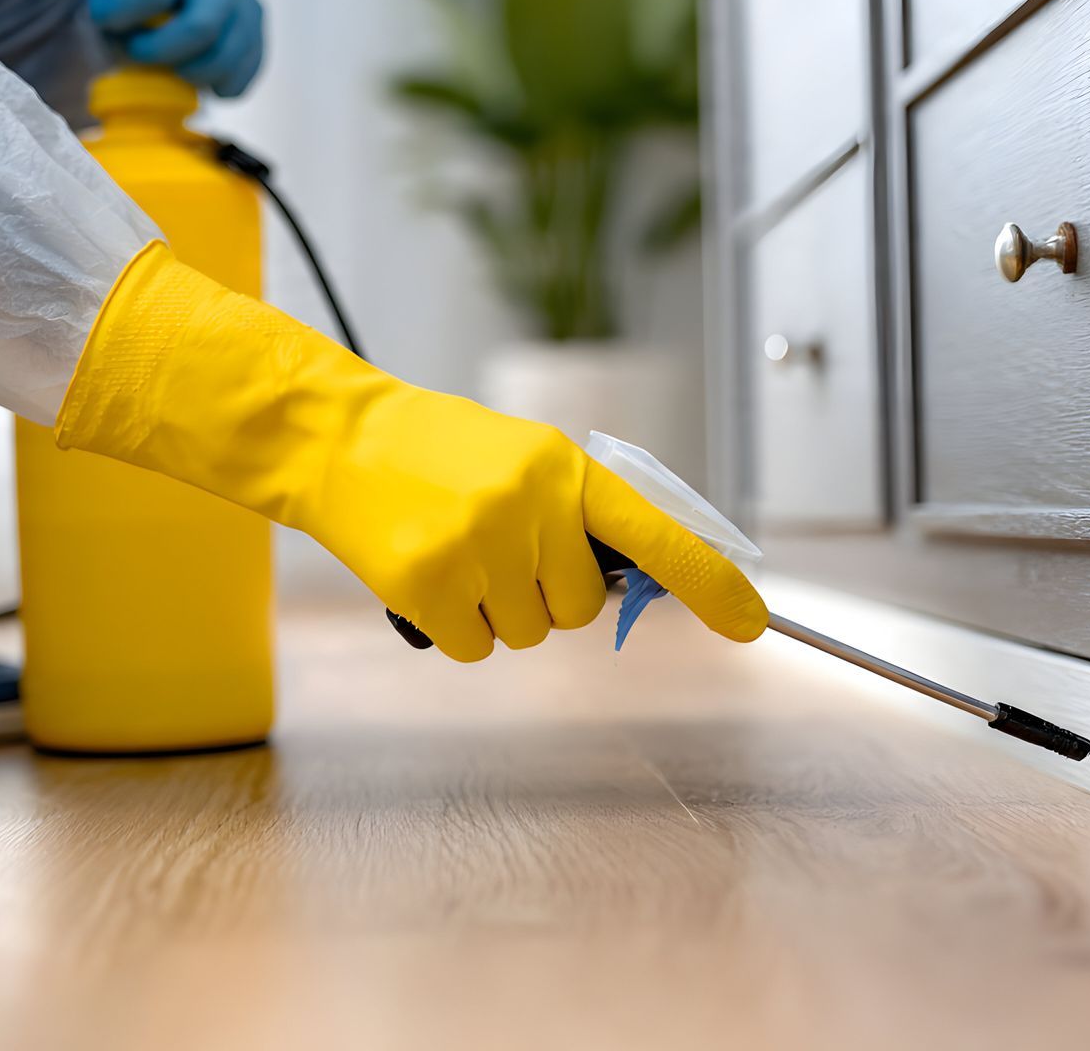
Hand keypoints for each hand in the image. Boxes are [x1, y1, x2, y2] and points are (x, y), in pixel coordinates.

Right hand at [56, 244, 770, 661]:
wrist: (337, 440)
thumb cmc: (436, 452)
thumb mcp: (523, 460)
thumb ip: (579, 516)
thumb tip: (636, 587)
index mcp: (566, 470)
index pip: (657, 533)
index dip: (709, 582)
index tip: (752, 622)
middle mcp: (531, 507)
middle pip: (580, 608)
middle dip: (546, 594)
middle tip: (498, 548)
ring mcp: (479, 549)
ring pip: (526, 634)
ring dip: (495, 611)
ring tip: (454, 551)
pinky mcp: (430, 588)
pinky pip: (473, 650)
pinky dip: (453, 629)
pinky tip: (427, 576)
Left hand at [89, 0, 264, 97]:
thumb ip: (113, 5)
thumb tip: (124, 44)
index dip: (123, 16)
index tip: (109, 23)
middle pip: (201, 28)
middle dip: (162, 51)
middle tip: (140, 53)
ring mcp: (246, 7)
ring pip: (225, 58)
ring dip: (190, 74)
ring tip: (172, 68)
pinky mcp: (258, 38)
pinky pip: (240, 80)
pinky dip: (214, 88)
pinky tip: (196, 74)